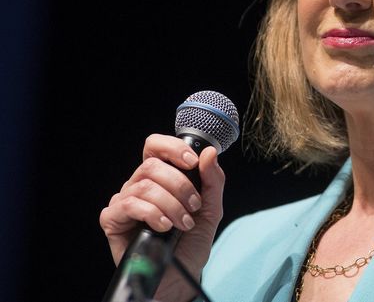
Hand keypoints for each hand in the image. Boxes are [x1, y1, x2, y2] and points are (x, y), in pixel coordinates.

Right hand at [99, 133, 225, 300]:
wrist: (181, 274)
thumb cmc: (191, 242)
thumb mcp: (210, 209)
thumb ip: (212, 180)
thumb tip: (209, 152)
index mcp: (160, 177)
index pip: (155, 147)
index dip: (172, 148)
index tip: (192, 162)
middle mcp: (139, 185)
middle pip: (151, 165)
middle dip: (179, 185)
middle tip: (193, 206)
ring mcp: (124, 202)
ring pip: (144, 186)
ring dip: (170, 204)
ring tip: (183, 223)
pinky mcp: (113, 220)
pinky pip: (128, 205)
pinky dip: (151, 213)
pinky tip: (164, 226)